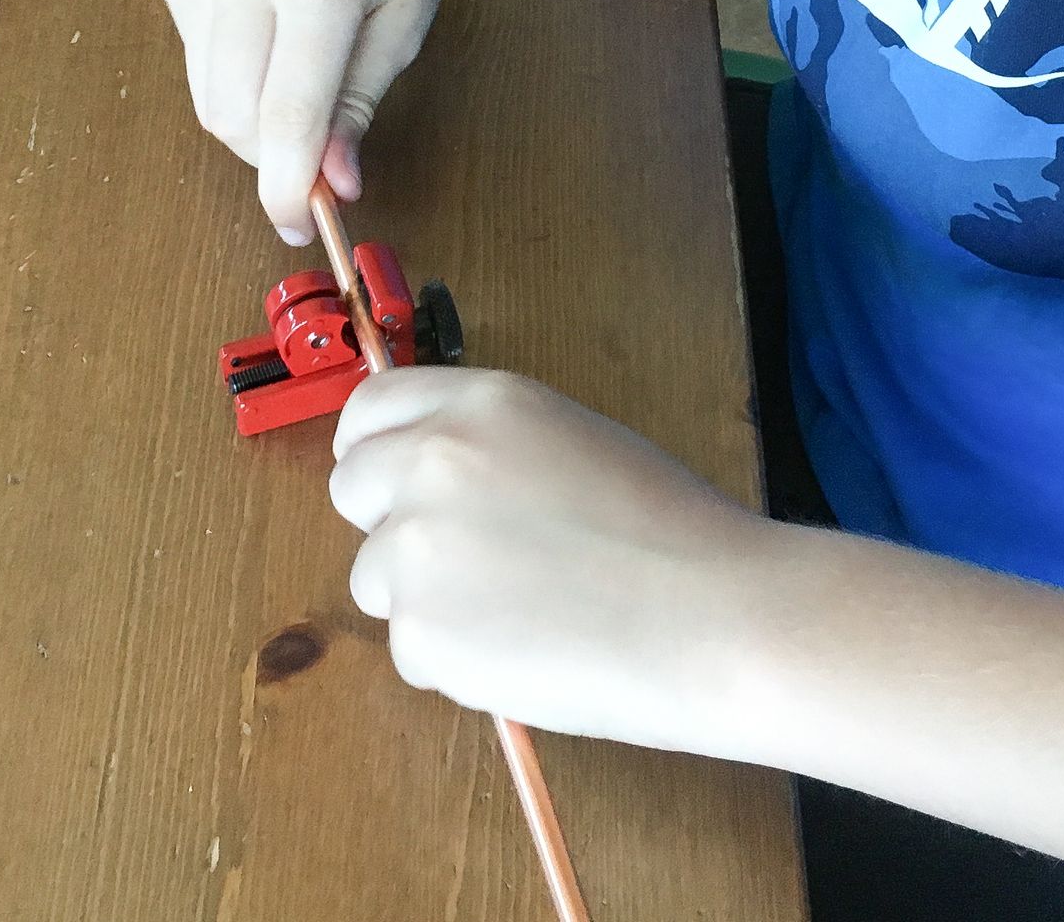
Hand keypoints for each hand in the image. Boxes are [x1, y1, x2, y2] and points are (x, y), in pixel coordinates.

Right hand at [160, 0, 467, 242]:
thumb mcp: (406, 19)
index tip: (299, 226)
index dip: (286, 187)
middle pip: (233, 118)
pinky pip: (195, 60)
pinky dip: (232, 76)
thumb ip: (360, 102)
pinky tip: (273, 38)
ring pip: (206, 98)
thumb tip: (329, 184)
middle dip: (273, 155)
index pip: (285, 116)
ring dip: (252, 121)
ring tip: (304, 81)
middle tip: (322, 148)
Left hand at [328, 365, 786, 753]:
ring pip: (376, 577)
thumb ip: (492, 448)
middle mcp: (434, 460)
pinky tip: (531, 652)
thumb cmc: (673, 535)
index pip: (368, 411)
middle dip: (391, 524)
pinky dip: (457, 661)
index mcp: (481, 403)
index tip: (387, 480)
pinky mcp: (422, 631)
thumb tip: (440, 478)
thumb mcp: (574, 441)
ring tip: (520, 611)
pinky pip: (411, 649)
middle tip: (463, 561)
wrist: (712, 615)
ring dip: (426, 599)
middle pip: (351, 488)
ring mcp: (418, 545)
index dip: (374, 449)